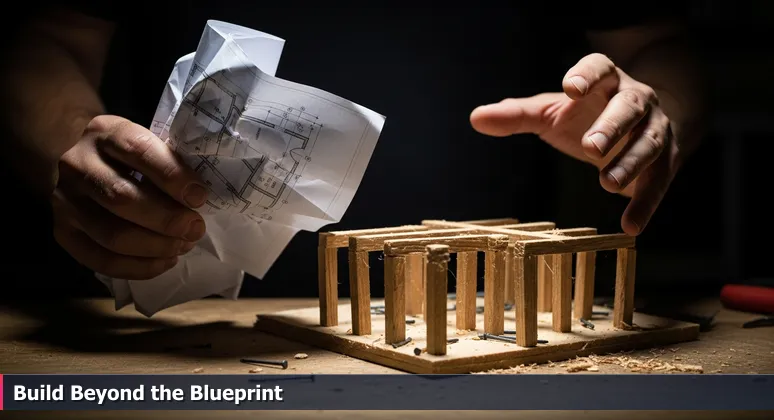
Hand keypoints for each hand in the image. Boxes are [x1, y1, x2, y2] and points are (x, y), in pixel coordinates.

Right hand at [51, 115, 208, 278]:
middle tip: (196, 229)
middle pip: (122, 197)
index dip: (171, 175)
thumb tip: (200, 199)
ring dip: (156, 246)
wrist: (86, 167)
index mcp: (105, 132)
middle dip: (166, 219)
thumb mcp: (149, 145)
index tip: (199, 197)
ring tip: (183, 245)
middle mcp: (76, 164)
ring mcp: (64, 200)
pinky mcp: (63, 232)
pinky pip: (101, 260)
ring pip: (112, 234)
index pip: (137, 150)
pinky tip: (165, 262)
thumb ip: (171, 162)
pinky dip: (139, 267)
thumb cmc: (133, 158)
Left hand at [470, 53, 680, 235]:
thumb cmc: (590, 114)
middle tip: (590, 147)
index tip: (571, 87)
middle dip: (612, 126)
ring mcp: (655, 129)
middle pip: (630, 107)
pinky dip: (646, 205)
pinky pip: (658, 183)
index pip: (601, 67)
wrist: (649, 122)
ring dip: (630, 163)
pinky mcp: (666, 162)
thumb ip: (517, 115)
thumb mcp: (552, 111)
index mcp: (606, 81)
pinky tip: (631, 226)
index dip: (588, 74)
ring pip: (648, 143)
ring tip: (607, 183)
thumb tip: (475, 118)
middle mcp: (636, 100)